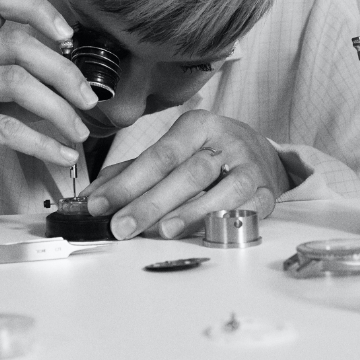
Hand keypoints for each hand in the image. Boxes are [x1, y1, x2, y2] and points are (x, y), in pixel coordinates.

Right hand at [0, 0, 98, 216]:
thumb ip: (16, 84)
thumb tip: (69, 83)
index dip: (37, 8)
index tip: (69, 36)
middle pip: (19, 43)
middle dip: (64, 72)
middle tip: (89, 100)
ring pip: (16, 81)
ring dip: (59, 109)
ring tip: (79, 132)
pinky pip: (5, 127)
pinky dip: (42, 142)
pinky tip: (62, 154)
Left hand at [81, 110, 289, 239]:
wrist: (259, 151)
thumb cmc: (205, 152)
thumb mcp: (172, 151)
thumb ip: (131, 172)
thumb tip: (92, 197)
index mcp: (197, 125)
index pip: (160, 154)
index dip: (128, 181)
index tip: (99, 204)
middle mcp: (225, 142)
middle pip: (188, 172)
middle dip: (151, 203)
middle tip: (121, 227)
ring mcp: (250, 166)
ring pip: (223, 190)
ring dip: (190, 213)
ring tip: (160, 232)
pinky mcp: (268, 192)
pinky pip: (249, 209)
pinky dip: (227, 222)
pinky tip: (206, 234)